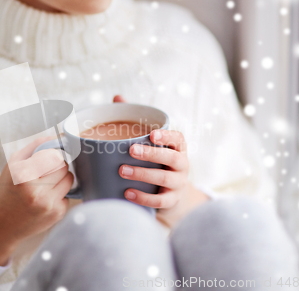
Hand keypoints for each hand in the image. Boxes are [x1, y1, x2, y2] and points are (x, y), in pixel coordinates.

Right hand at [0, 136, 73, 264]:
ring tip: (46, 184)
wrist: (0, 225)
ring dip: (61, 178)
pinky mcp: (57, 214)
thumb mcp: (13, 164)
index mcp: (23, 174)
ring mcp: (48, 204)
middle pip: (63, 166)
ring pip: (69, 179)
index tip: (50, 156)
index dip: (53, 154)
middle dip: (57, 165)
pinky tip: (45, 198)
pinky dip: (59, 194)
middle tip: (46, 171)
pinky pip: (68, 194)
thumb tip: (57, 138)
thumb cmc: (6, 190)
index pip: (54, 154)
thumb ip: (34, 147)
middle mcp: (36, 190)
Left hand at [113, 95, 208, 228]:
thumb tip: (117, 97)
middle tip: (131, 150)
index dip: (167, 135)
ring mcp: (178, 184)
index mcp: (177, 148)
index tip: (152, 134)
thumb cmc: (156, 162)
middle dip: (152, 153)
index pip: (178, 138)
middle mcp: (181, 164)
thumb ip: (135, 120)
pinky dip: (143, 197)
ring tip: (122, 171)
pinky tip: (127, 193)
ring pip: (165, 178)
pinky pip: (160, 200)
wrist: (172, 196)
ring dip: (143, 174)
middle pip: (172, 157)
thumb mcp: (150, 144)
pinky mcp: (171, 201)